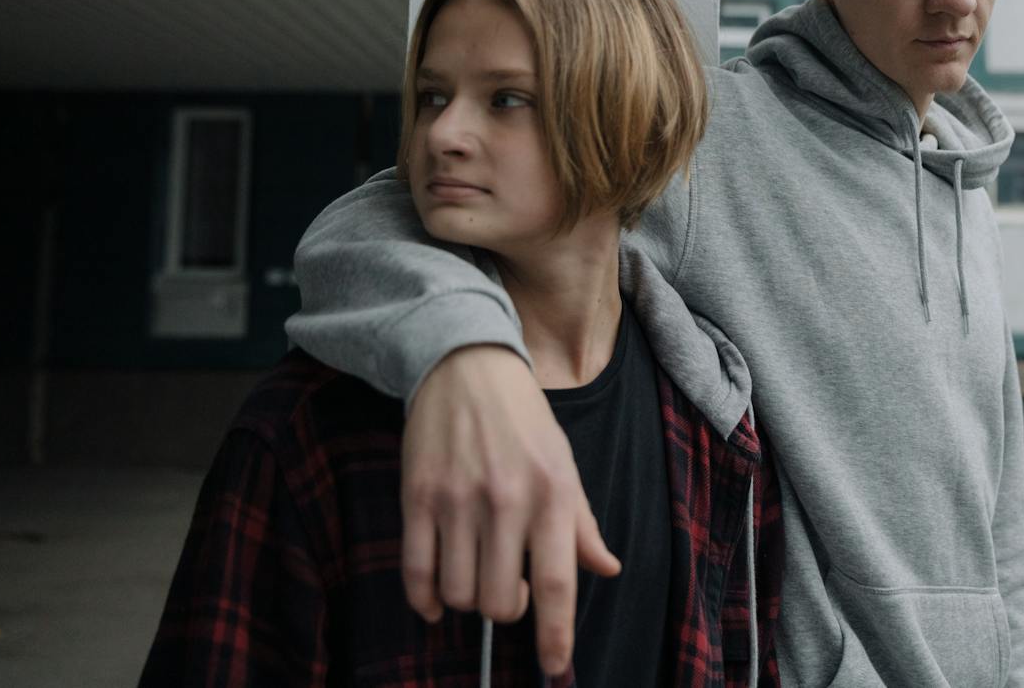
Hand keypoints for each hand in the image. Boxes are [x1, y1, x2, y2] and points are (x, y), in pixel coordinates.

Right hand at [401, 344, 620, 673]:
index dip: (557, 636)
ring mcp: (458, 501)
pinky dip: (425, 599)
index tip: (554, 668)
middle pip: (502, 602)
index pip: (559, 583)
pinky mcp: (418, 497)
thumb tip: (607, 569)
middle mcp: (507, 501)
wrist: (467, 365)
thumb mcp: (565, 464)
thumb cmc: (524, 420)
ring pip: (459, 594)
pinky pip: (417, 573)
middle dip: (507, 611)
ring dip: (467, 600)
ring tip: (477, 575)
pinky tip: (437, 598)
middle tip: (511, 588)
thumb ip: (582, 524)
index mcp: (553, 494)